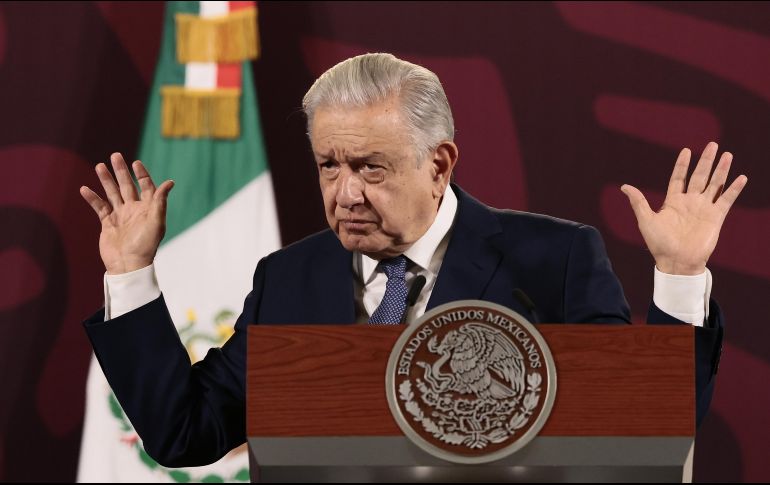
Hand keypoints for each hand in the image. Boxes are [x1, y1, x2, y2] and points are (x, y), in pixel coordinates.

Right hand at [80, 153, 173, 274]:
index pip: (145, 186)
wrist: (128, 264)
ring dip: (106, 180)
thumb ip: (160, 201)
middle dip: (121, 171)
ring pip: (112, 193)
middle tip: (115, 155)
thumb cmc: (145, 245)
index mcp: (147, 208)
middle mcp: (134, 210)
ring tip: (99, 165)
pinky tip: (84, 189)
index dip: (141, 174)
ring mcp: (120, 216)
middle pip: (127, 186)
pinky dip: (92, 198)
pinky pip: (99, 207)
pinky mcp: (107, 223)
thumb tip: (170, 182)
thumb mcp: (156, 222)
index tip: (136, 163)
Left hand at [621, 142, 747, 274]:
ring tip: (727, 154)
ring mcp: (704, 209)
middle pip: (699, 176)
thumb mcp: (646, 220)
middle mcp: (690, 202)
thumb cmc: (659, 244)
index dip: (682, 164)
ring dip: (721, 170)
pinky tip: (741, 177)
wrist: (676, 262)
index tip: (686, 150)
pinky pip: (726, 199)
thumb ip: (638, 202)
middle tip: (712, 145)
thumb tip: (624, 186)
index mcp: (673, 201)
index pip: (679, 177)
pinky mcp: (716, 217)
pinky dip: (734, 189)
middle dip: (706, 161)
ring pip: (715, 184)